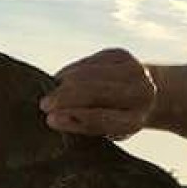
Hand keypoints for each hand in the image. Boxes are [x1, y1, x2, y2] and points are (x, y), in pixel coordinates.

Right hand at [39, 48, 156, 141]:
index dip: (74, 118)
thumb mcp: (104, 132)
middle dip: (65, 97)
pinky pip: (89, 61)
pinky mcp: (122, 54)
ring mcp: (133, 70)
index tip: (50, 119)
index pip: (101, 119)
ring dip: (65, 82)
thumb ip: (85, 125)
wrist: (143, 96)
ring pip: (90, 74)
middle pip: (95, 92)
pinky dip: (71, 71)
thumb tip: (54, 116)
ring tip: (50, 90)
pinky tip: (62, 79)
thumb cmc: (114, 121)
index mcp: (134, 120)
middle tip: (44, 104)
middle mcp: (140, 94)